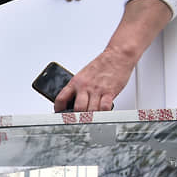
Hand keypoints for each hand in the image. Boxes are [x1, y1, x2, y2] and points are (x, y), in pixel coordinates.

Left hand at [53, 0, 171, 111]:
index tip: (60, 114)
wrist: (118, 55)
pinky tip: (102, 114)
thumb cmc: (102, 65)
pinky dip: (103, 114)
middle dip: (78, 117)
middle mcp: (85, 86)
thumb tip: (74, 101)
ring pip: (90, 111)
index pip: (60, 99)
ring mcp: (97, 90)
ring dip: (91, 117)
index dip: (58, 109)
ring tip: (91, 119)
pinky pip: (104, 108)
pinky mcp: (110, 92)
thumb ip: (78, 88)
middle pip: (77, 109)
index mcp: (75, 82)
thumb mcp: (84, 74)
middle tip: (79, 121)